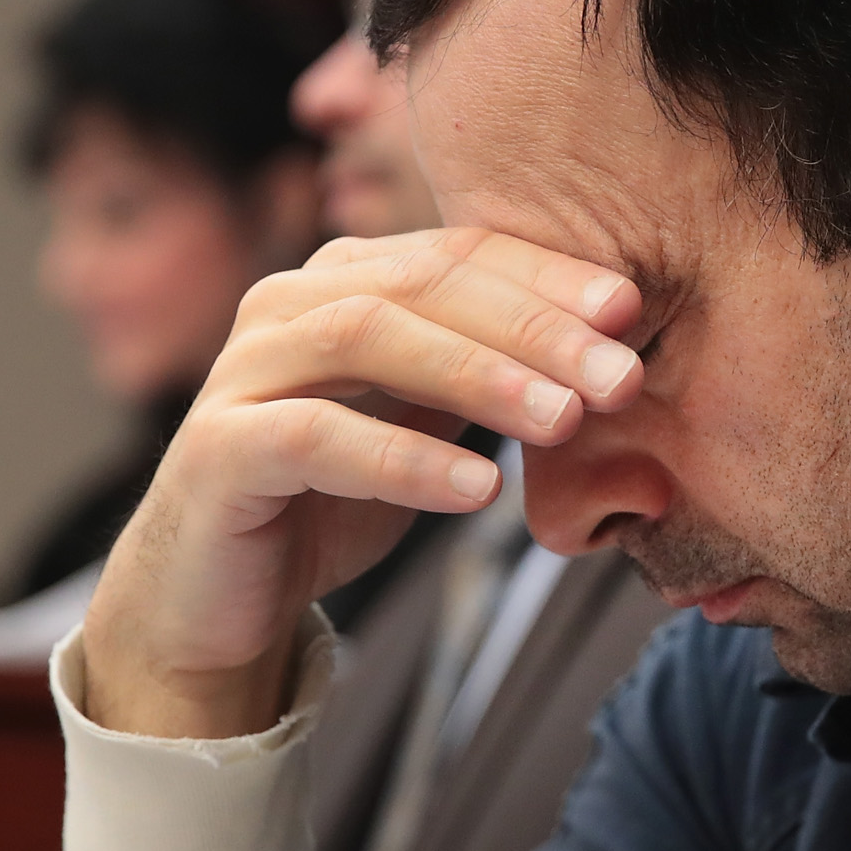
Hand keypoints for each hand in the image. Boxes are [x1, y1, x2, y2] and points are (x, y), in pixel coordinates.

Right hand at [79, 229, 642, 738]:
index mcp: (345, 279)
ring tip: (564, 419)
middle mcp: (288, 303)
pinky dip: (405, 458)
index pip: (459, 252)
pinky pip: (317, 438)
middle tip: (621, 375)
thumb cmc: (334, 498)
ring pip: (369, 338)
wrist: (218, 597)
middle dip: (533, 326)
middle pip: (424, 285)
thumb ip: (493, 376)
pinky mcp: (217, 449)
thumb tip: (616, 347)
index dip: (548, 276)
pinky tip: (480, 488)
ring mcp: (244, 370)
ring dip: (478, 375)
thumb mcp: (428, 423)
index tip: (633, 311)